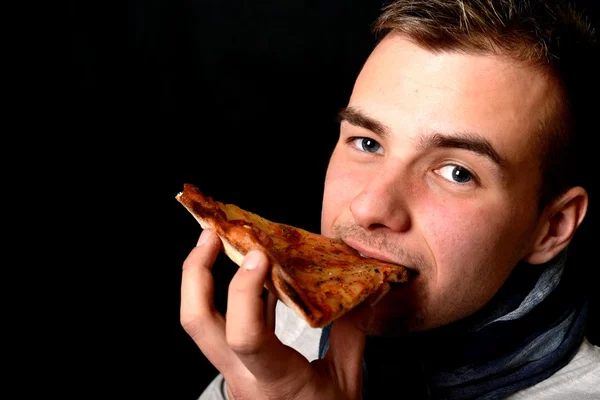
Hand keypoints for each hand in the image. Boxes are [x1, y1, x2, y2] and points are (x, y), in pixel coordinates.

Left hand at [180, 229, 368, 399]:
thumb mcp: (345, 382)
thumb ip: (351, 334)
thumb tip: (366, 291)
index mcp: (274, 381)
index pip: (246, 337)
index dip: (246, 290)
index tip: (260, 255)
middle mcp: (242, 374)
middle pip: (198, 322)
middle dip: (196, 273)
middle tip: (211, 236)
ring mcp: (233, 370)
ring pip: (202, 322)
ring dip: (204, 278)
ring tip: (221, 241)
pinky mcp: (236, 365)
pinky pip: (225, 323)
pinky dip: (237, 295)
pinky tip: (254, 274)